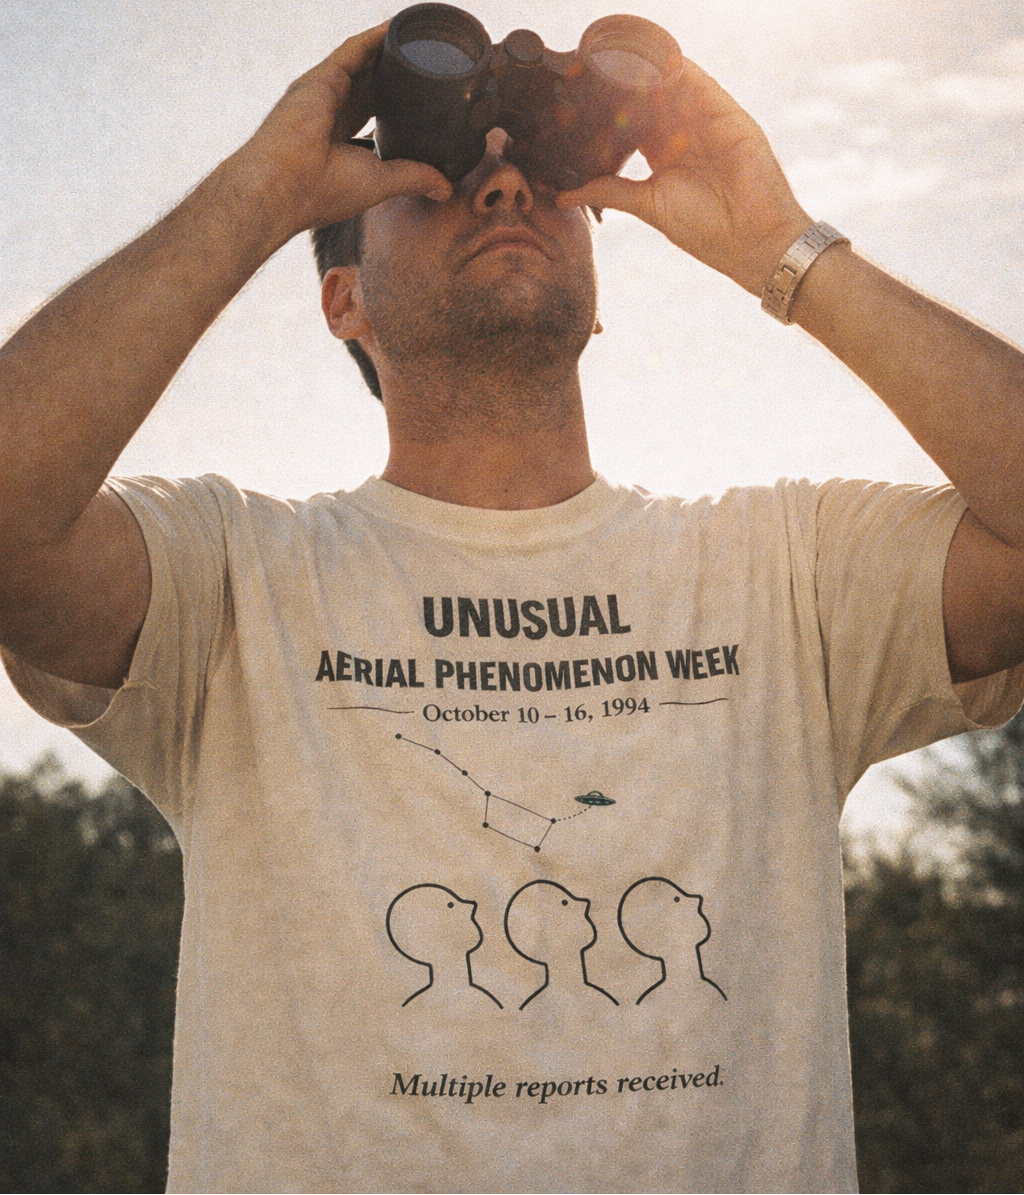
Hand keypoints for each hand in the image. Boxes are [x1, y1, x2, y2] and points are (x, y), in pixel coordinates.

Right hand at [224, 23, 451, 244]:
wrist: (282, 186)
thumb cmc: (321, 192)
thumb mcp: (380, 182)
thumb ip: (413, 177)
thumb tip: (445, 189)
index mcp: (340, 138)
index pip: (373, 113)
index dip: (397, 103)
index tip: (423, 99)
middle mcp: (331, 110)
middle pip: (372, 82)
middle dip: (397, 73)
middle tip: (431, 62)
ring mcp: (324, 91)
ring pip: (365, 60)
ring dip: (391, 49)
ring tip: (421, 37)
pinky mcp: (323, 77)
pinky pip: (356, 48)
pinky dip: (377, 37)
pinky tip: (399, 27)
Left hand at [556, 58, 809, 295]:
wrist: (750, 240)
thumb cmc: (705, 230)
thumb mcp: (648, 205)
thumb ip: (611, 191)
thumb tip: (564, 197)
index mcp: (663, 153)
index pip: (628, 119)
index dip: (602, 109)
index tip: (570, 101)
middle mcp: (682, 131)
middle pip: (644, 95)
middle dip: (615, 82)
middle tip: (581, 66)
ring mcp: (703, 118)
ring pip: (667, 81)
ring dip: (638, 66)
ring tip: (604, 52)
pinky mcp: (724, 111)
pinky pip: (694, 78)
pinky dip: (670, 65)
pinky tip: (643, 56)